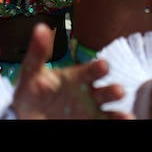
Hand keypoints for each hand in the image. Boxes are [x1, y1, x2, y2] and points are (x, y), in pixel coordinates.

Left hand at [10, 24, 132, 118]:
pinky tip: (126, 122)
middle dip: (113, 91)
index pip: (92, 70)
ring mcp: (92, 111)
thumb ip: (38, 52)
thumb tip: (40, 27)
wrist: (25, 116)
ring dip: (119, 113)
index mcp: (78, 77)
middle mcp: (89, 93)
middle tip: (118, 91)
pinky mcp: (92, 124)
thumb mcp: (32, 72)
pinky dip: (118, 123)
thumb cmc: (30, 93)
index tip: (103, 66)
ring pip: (111, 112)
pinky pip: (107, 124)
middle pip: (106, 91)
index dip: (98, 68)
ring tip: (126, 116)